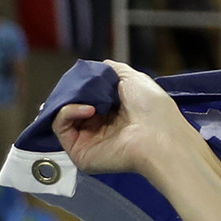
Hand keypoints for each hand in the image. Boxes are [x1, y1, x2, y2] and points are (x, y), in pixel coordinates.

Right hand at [53, 61, 197, 180]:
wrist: (160, 136)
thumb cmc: (153, 110)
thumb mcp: (132, 78)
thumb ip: (112, 70)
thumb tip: (95, 67)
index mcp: (114, 113)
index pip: (87, 97)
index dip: (81, 85)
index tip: (84, 77)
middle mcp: (101, 128)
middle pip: (71, 104)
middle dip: (73, 91)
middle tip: (83, 85)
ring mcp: (89, 142)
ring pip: (62, 114)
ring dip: (70, 100)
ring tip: (91, 100)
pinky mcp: (80, 153)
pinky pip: (60, 127)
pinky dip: (68, 112)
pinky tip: (88, 109)